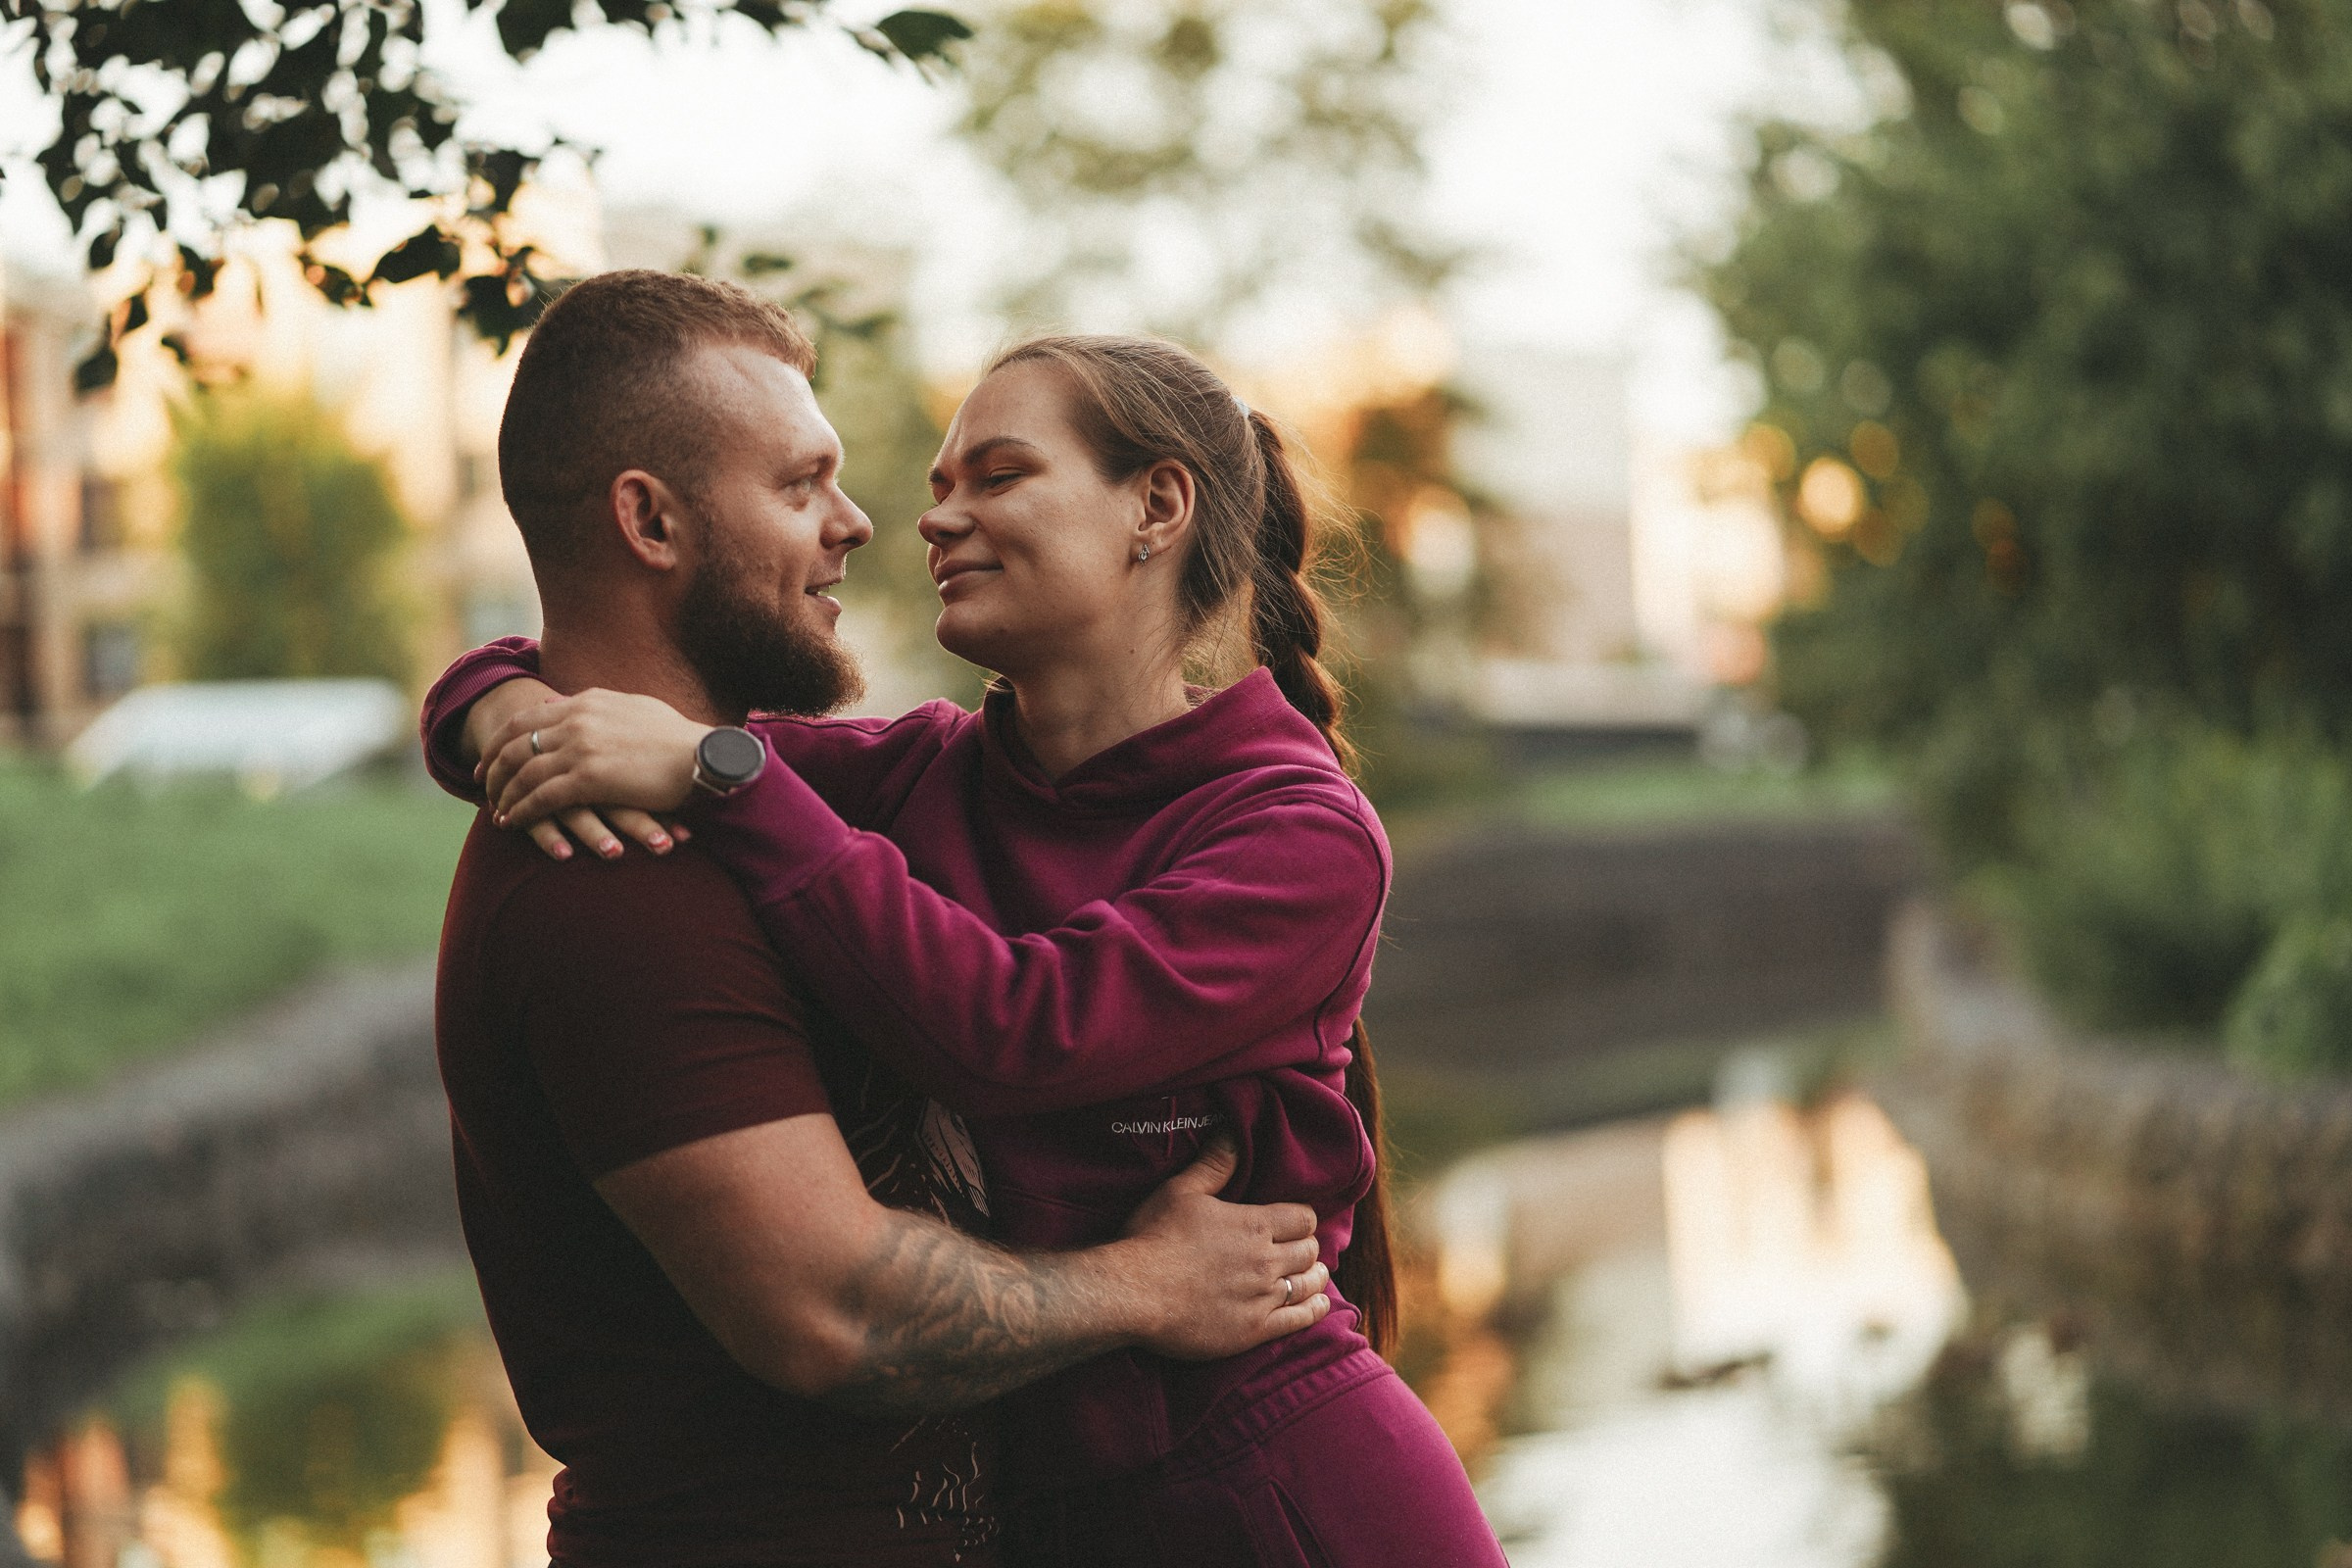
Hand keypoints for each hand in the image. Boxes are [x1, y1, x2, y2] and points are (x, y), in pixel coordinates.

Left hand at [479, 689, 710, 862]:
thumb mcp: (635, 709)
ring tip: (497, 810)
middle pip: (516, 742)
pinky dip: (521, 810)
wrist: (704, 756)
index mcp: (587, 701)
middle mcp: (578, 720)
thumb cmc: (679, 739)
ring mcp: (581, 748)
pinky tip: (512, 823)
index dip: (504, 738)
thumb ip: (599, 707)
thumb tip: (570, 703)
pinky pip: (540, 797)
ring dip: (505, 793)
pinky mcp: (589, 778)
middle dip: (494, 765)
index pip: (529, 717)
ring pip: (523, 771)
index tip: (493, 755)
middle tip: (483, 785)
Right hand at [1115, 1136, 1329, 1360]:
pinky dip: (1314, 1309)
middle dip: (1308, 1247)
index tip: (1296, 1221)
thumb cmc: (1154, 1237)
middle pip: (1308, 1251)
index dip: (1303, 1218)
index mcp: (1253, 1224)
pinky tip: (1318, 1303)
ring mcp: (1262, 1297)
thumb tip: (1233, 1131)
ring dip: (1315, 1276)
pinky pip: (1299, 1319)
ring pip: (1307, 1284)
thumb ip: (1215, 1164)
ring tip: (1315, 1274)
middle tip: (1302, 1248)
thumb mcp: (1182, 1190)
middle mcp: (1265, 1260)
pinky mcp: (1253, 1330)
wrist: (1134, 1293)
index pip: (1303, 1218)